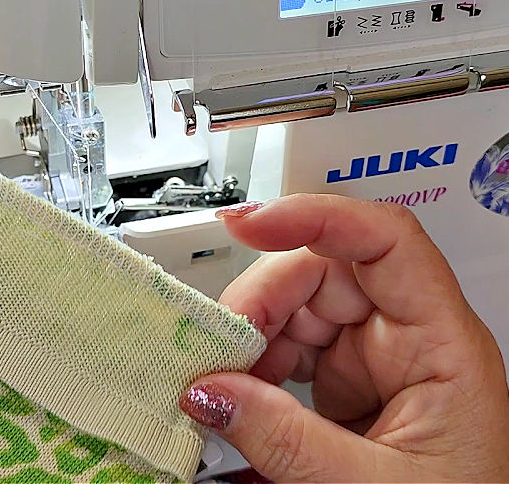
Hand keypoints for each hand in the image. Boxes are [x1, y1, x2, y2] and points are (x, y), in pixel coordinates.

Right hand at [180, 195, 508, 481]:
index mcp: (444, 345)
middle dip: (260, 299)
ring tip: (223, 382)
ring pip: (295, 304)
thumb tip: (210, 390)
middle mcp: (408, 336)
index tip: (246, 225)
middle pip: (322, 270)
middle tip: (218, 346)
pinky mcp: (344, 378)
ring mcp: (373, 355)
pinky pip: (287, 344)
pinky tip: (239, 393)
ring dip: (250, 336)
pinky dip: (253, 364)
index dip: (314, 217)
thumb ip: (285, 438)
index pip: (385, 240)